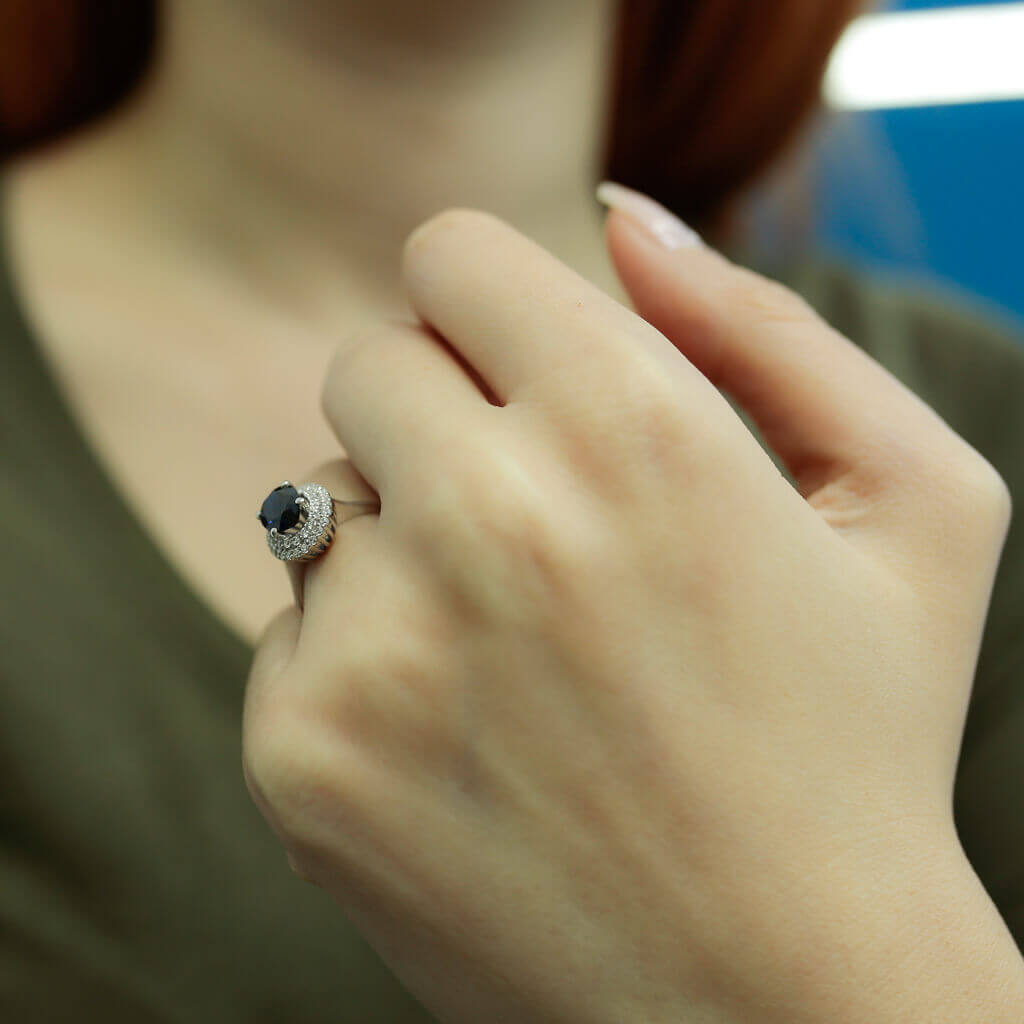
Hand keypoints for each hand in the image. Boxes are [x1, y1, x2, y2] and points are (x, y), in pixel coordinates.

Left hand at [242, 199, 1012, 1023]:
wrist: (776, 997)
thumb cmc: (860, 741)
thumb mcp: (912, 506)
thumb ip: (767, 328)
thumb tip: (622, 218)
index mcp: (634, 424)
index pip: (451, 254)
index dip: (487, 305)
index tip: (524, 372)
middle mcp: (490, 519)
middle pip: (369, 362)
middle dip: (440, 417)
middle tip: (532, 523)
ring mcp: (381, 644)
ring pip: (315, 497)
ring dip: (401, 541)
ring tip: (516, 651)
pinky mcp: (305, 755)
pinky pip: (294, 627)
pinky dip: (365, 662)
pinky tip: (471, 744)